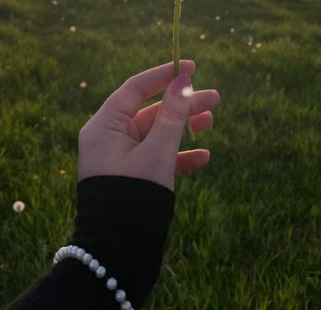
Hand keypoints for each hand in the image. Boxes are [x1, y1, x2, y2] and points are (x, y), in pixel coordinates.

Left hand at [78, 60, 219, 191]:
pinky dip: (179, 156)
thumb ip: (172, 114)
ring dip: (184, 128)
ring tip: (212, 122)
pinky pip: (157, 158)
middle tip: (215, 97)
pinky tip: (203, 157)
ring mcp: (121, 159)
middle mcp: (110, 138)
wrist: (117, 254)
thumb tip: (184, 79)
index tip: (192, 67)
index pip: (135, 88)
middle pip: (151, 111)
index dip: (164, 75)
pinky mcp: (132, 178)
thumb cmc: (133, 196)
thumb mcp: (157, 151)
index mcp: (104, 125)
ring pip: (157, 134)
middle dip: (182, 104)